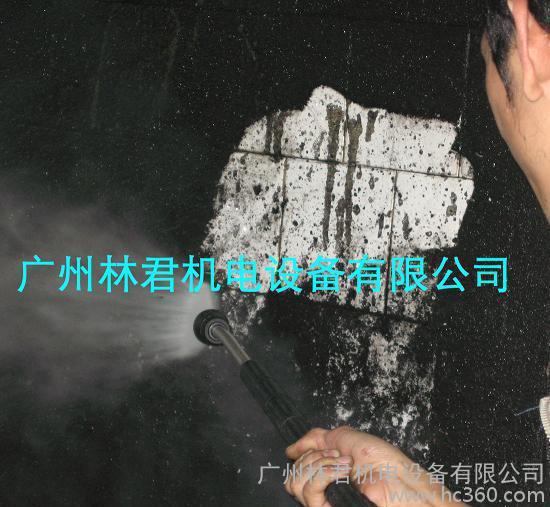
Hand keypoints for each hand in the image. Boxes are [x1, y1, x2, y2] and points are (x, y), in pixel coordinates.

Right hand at [285, 426, 465, 506]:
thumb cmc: (376, 457)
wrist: (394, 473)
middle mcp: (319, 490)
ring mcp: (322, 502)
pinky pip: (310, 492)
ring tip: (344, 466)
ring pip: (296, 484)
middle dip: (314, 458)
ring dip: (320, 466)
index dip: (306, 453)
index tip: (328, 450)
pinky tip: (342, 473)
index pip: (294, 469)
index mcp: (321, 474)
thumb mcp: (341, 437)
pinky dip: (325, 475)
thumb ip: (313, 440)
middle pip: (292, 475)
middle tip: (339, 457)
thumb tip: (290, 450)